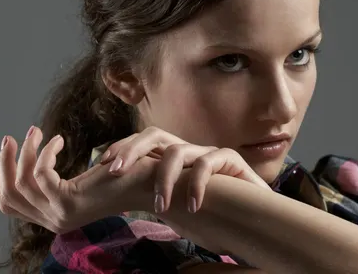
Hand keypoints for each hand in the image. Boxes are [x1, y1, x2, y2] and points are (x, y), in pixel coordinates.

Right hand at [0, 126, 157, 233]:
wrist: (151, 182)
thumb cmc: (120, 175)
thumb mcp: (78, 181)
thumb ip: (54, 181)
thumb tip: (28, 163)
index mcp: (53, 216)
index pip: (9, 206)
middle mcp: (53, 221)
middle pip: (8, 196)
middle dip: (3, 164)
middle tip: (10, 138)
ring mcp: (59, 215)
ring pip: (22, 182)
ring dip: (25, 152)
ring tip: (34, 131)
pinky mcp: (68, 202)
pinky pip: (41, 173)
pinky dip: (45, 152)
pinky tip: (58, 139)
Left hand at [98, 126, 270, 212]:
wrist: (254, 221)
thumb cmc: (214, 216)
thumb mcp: (176, 209)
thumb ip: (156, 198)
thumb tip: (122, 201)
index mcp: (174, 160)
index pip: (144, 144)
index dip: (123, 149)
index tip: (103, 166)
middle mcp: (189, 152)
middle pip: (154, 135)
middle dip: (131, 149)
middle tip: (114, 172)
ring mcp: (208, 154)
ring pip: (177, 152)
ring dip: (163, 179)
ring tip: (160, 206)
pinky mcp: (229, 161)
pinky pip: (207, 164)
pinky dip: (195, 185)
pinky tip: (192, 206)